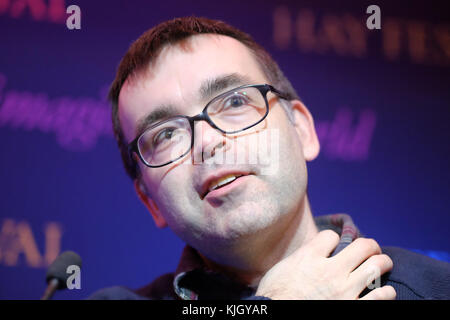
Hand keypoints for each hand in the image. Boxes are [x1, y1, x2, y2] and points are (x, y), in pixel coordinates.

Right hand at [255, 230, 395, 299]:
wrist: (276, 316)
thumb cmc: (275, 296)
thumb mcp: (282, 269)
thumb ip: (301, 258)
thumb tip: (314, 252)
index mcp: (309, 257)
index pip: (332, 236)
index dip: (334, 239)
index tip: (334, 246)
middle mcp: (330, 270)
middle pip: (363, 246)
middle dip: (369, 245)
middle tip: (370, 250)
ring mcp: (344, 290)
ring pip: (377, 266)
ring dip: (382, 263)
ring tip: (382, 265)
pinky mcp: (353, 307)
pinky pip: (382, 295)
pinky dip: (387, 291)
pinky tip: (384, 291)